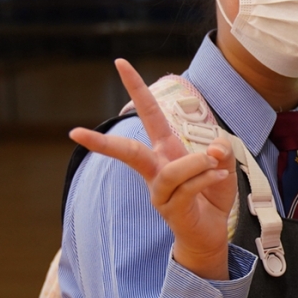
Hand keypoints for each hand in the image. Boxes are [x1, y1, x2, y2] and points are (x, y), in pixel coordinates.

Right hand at [69, 59, 237, 279]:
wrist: (209, 234)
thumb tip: (214, 147)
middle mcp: (156, 169)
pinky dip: (206, 178)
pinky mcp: (170, 210)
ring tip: (214, 162)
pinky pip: (186, 188)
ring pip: (170, 171)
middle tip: (75, 133)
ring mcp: (159, 192)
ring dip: (195, 163)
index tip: (120, 63)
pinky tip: (219, 177)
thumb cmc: (210, 195)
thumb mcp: (222, 165)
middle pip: (128, 151)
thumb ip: (220, 150)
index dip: (136, 88)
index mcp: (166, 150)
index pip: (149, 114)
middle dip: (103, 142)